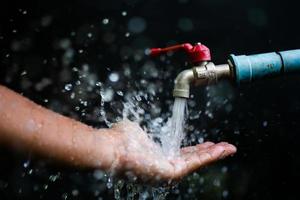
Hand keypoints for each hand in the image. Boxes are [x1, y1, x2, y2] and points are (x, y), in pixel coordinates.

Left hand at [109, 120, 236, 181]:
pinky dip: (211, 156)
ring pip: (197, 162)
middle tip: (224, 147)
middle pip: (192, 159)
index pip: (182, 154)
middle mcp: (164, 167)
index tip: (208, 143)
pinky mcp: (171, 173)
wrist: (111, 148)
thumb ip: (141, 133)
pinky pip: (195, 163)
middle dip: (210, 152)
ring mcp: (168, 172)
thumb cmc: (120, 140)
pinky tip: (222, 150)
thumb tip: (136, 129)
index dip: (196, 148)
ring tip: (229, 148)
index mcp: (157, 158)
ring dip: (214, 154)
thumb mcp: (136, 132)